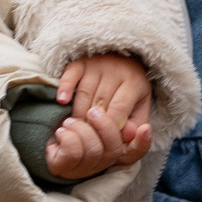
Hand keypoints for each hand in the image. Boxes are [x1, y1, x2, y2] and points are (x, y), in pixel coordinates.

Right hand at [44, 55, 151, 180]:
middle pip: (99, 103)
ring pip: (84, 92)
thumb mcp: (140, 108)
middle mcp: (116, 70)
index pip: (118, 110)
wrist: (124, 60)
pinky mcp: (81, 61)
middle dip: (90, 124)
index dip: (108, 128)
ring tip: (73, 127)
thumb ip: (136, 125)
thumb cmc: (131, 92)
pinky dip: (65, 88)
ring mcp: (98, 64)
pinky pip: (71, 74)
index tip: (100, 141)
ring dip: (77, 112)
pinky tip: (61, 102)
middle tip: (83, 138)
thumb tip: (127, 135)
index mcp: (134, 83)